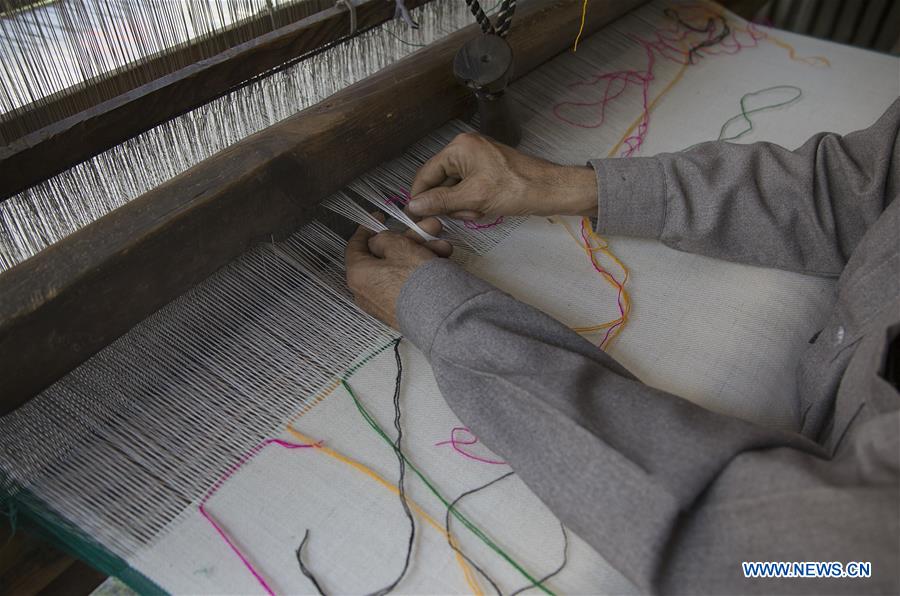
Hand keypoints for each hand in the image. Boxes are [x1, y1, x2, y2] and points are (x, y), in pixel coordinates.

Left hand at [345, 217, 451, 329]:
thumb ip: (384, 239)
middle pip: (385, 257)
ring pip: (400, 270)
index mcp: (357, 274)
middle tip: (425, 229)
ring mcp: (384, 304)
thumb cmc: (416, 281)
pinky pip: (407, 285)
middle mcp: (366, 292)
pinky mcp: (400, 312)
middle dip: (408, 240)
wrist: (440, 317)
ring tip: (442, 248)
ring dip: (420, 254)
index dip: (367, 228)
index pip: (355, 246)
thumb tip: (378, 242)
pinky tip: (441, 262)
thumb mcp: (399, 246)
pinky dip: (421, 272)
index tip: (377, 218)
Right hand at [407, 132, 597, 219]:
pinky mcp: (487, 171)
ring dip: (463, 206)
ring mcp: (477, 159)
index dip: (420, 196)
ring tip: (480, 211)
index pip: (426, 173)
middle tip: (467, 213)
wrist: (549, 191)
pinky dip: (473, 203)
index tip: (414, 216)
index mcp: (459, 147)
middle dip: (451, 203)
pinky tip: (485, 209)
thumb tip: (414, 205)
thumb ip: (440, 201)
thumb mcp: (473, 198)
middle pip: (440, 182)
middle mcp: (465, 148)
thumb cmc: (517, 189)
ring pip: (454, 189)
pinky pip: (468, 189)